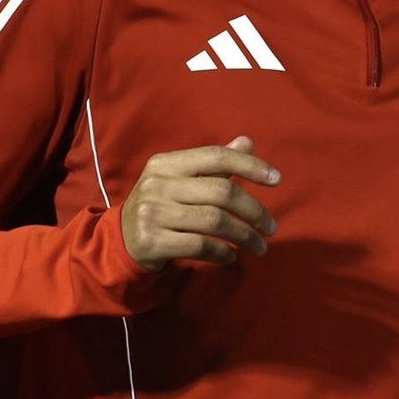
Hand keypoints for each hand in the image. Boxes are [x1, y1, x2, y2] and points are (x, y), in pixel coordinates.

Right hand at [120, 136, 279, 269]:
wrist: (121, 240)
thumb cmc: (162, 206)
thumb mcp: (181, 179)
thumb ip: (213, 163)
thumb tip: (247, 142)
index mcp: (166, 163)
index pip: (216, 156)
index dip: (250, 165)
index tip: (277, 179)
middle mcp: (157, 184)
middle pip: (221, 192)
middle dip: (254, 211)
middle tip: (271, 228)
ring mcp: (152, 213)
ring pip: (214, 221)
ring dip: (244, 236)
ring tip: (259, 246)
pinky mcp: (151, 241)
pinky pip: (200, 246)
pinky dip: (223, 252)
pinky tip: (230, 256)